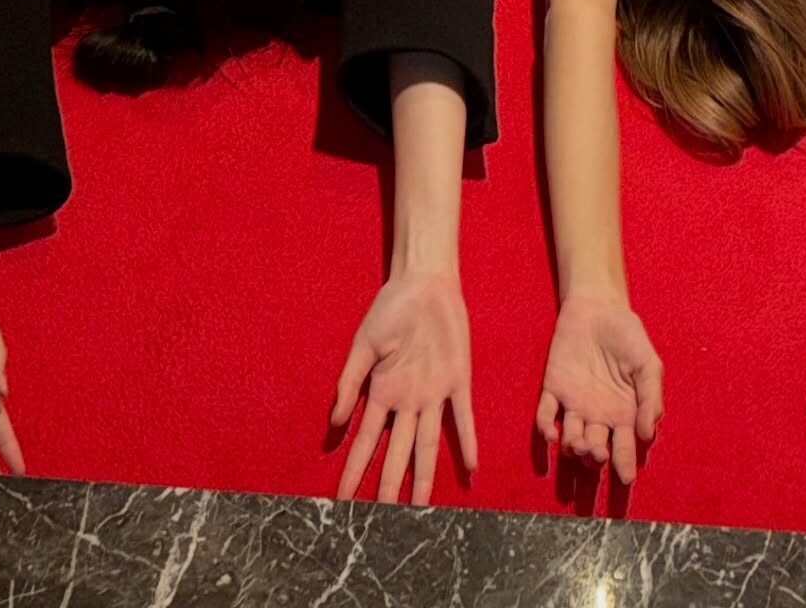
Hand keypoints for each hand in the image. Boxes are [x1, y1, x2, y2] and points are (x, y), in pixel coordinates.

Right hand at [332, 271, 476, 504]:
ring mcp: (433, 395)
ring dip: (425, 476)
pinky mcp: (458, 381)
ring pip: (428, 444)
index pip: (365, 442)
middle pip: (397, 453)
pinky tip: (471, 468)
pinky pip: (463, 417)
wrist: (423, 283)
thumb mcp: (363, 345)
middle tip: (383, 522)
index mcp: (381, 394)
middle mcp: (407, 402)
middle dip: (389, 487)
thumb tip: (334, 423)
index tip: (342, 501)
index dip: (354, 471)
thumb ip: (349, 383)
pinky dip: (467, 441)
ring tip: (422, 510)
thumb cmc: (389, 310)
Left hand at [535, 292, 662, 485]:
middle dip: (595, 459)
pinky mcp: (553, 389)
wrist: (599, 307)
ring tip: (579, 446)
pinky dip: (546, 428)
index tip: (626, 479)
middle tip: (598, 455)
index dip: (624, 466)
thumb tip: (648, 435)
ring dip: (573, 448)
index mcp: (624, 415)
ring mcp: (575, 405)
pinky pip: (546, 416)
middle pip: (594, 451)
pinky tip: (552, 434)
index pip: (623, 449)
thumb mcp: (649, 365)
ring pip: (571, 439)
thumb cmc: (629, 337)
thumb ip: (651, 398)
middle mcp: (598, 417)